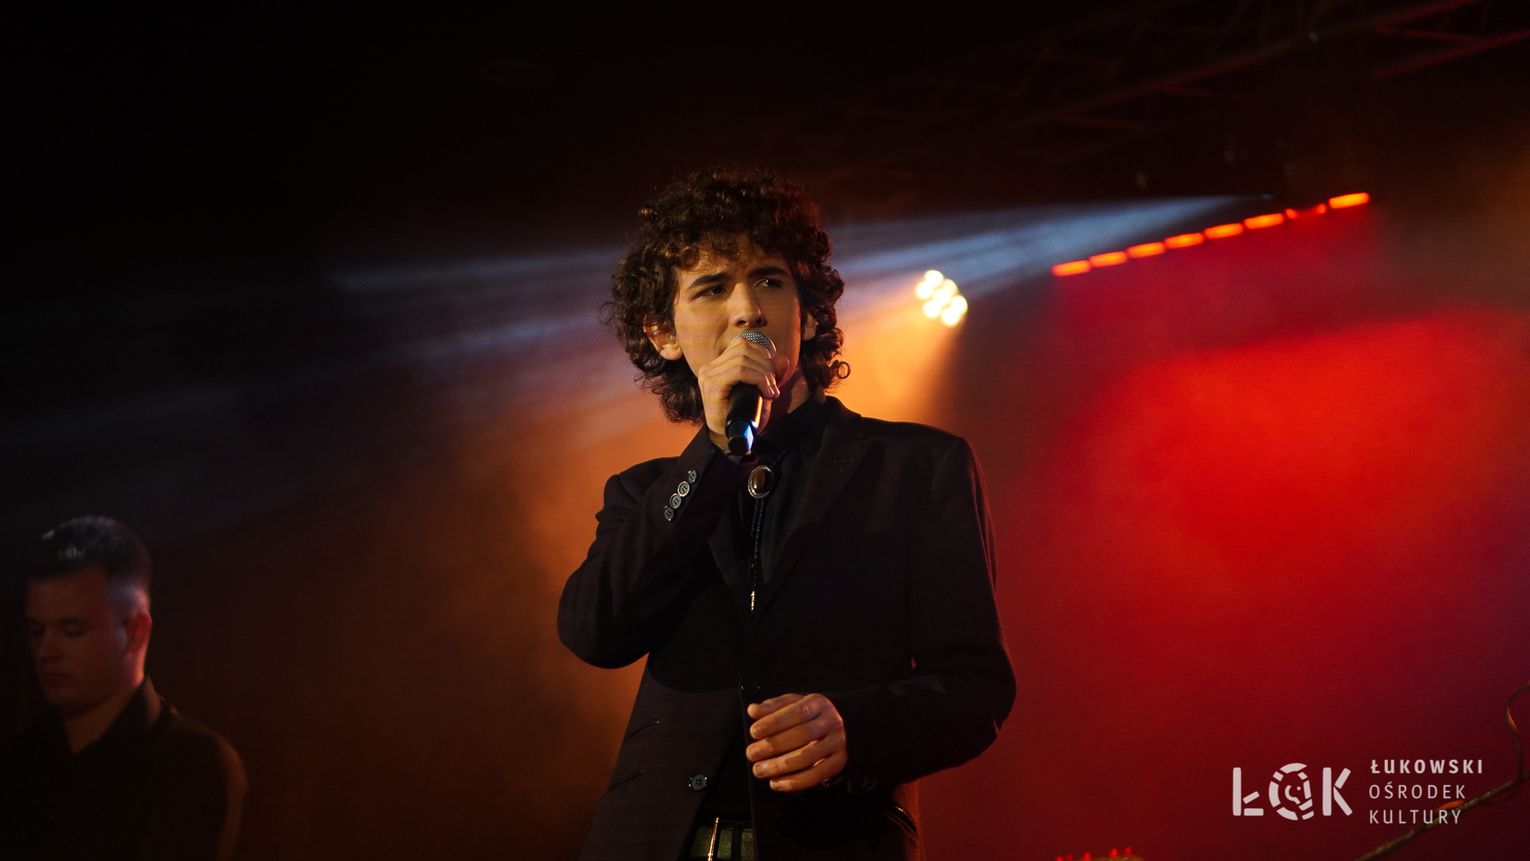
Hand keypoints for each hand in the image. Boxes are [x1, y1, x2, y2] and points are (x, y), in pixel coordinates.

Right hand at [695, 335, 788, 451]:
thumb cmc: (745, 416)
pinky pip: (739, 371)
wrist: (733, 440)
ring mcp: (708, 376)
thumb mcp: (761, 390)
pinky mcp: (712, 386)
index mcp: (717, 366)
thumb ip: (770, 374)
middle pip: (744, 349)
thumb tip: (783, 359)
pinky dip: (758, 379)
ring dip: (764, 374)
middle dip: (766, 365)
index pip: (742, 345)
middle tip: (773, 386)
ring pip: (743, 359)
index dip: (763, 355)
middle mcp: (709, 368)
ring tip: (771, 391)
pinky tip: (766, 392)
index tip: (772, 375)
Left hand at [745, 693, 846, 791]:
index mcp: (818, 703)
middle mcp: (831, 722)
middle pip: (803, 735)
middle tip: (751, 753)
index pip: (797, 711)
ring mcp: (837, 743)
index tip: (754, 732)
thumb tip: (753, 710)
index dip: (775, 722)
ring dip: (780, 766)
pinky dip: (794, 782)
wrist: (835, 728)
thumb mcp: (791, 705)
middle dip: (774, 745)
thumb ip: (772, 707)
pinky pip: (816, 775)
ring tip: (760, 769)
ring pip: (808, 757)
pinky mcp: (838, 762)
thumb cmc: (806, 716)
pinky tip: (776, 782)